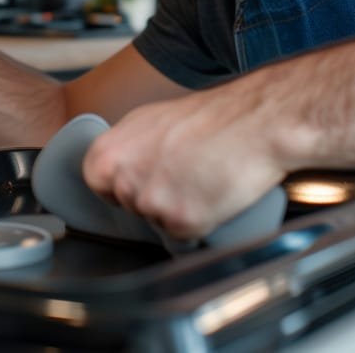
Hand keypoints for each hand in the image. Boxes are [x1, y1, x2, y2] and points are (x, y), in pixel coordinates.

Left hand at [79, 76, 286, 240]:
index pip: (99, 185)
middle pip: (131, 207)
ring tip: (203, 178)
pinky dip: (201, 223)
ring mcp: (152, 203)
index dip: (126, 182)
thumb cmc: (212, 117)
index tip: (147, 176)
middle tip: (185, 173)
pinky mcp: (181, 222)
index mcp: (109, 152)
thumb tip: (118, 167)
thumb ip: (127, 148)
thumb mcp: (151, 120)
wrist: (255, 121)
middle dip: (156, 196)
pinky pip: (185, 237)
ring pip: (158, 223)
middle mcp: (124, 178)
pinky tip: (213, 195)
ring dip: (179, 210)